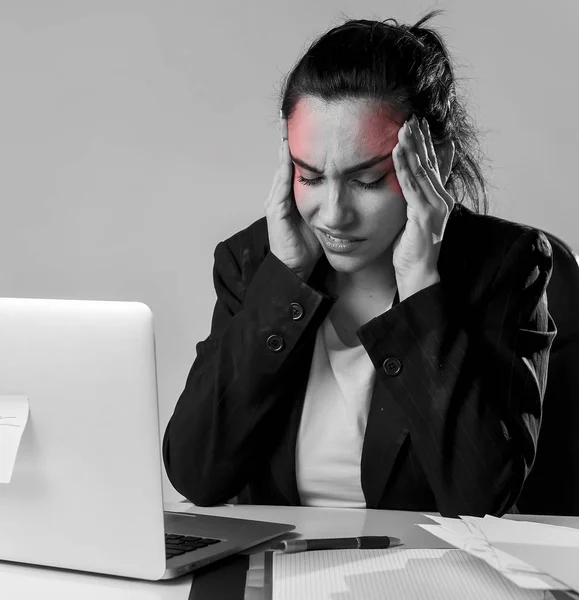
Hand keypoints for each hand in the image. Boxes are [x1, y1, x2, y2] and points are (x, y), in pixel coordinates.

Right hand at [264, 112, 322, 280]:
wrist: (295, 268)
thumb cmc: (309, 245)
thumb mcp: (322, 216)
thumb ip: (329, 200)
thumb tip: (351, 185)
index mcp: (294, 194)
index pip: (297, 162)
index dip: (301, 143)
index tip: (309, 121)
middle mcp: (282, 193)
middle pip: (286, 158)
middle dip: (288, 135)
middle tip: (291, 112)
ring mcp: (276, 199)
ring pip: (281, 165)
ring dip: (283, 144)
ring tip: (286, 123)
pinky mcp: (275, 209)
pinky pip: (281, 181)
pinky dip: (284, 164)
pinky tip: (288, 149)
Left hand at [391, 114, 454, 299]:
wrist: (417, 272)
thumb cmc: (411, 247)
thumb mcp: (414, 216)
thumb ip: (415, 196)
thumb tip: (409, 180)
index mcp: (440, 197)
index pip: (434, 163)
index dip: (428, 142)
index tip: (420, 123)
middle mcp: (442, 199)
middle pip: (430, 161)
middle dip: (420, 138)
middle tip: (412, 116)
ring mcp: (435, 206)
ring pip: (422, 170)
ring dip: (411, 146)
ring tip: (404, 126)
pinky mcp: (424, 215)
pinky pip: (411, 186)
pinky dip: (403, 166)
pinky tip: (396, 150)